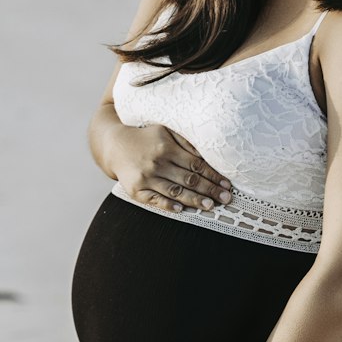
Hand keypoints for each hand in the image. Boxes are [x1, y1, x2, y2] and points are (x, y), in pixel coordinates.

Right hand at [108, 124, 232, 213]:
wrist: (114, 145)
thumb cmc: (146, 138)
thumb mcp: (165, 131)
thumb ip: (186, 141)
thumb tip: (207, 154)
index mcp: (166, 147)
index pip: (196, 164)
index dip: (213, 175)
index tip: (227, 184)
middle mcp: (156, 163)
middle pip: (189, 179)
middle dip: (210, 190)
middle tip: (226, 199)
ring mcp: (146, 178)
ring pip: (175, 191)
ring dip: (194, 200)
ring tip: (210, 206)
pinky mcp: (136, 190)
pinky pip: (155, 200)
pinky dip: (168, 205)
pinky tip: (182, 210)